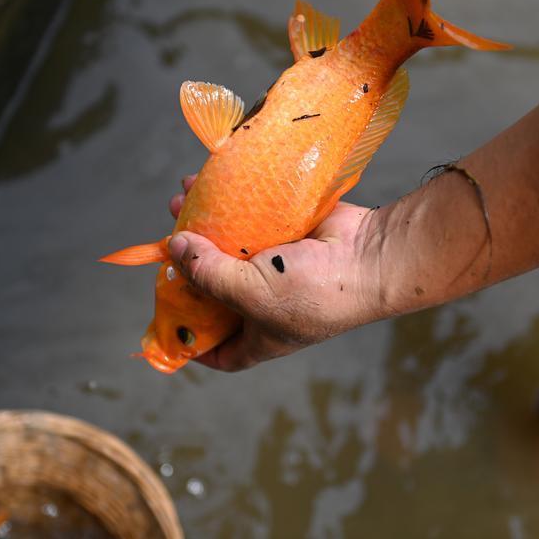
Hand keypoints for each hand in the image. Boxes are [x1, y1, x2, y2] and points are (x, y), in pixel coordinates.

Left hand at [168, 175, 383, 370]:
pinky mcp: (287, 233)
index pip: (221, 352)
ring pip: (229, 247)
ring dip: (204, 225)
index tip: (169, 324)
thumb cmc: (316, 292)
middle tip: (168, 241)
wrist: (370, 254)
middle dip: (188, 265)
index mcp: (261, 334)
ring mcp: (277, 266)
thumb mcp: (251, 294)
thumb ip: (208, 274)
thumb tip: (175, 247)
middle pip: (216, 289)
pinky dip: (231, 203)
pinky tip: (210, 185)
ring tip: (182, 201)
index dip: (193, 344)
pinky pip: (250, 219)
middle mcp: (266, 303)